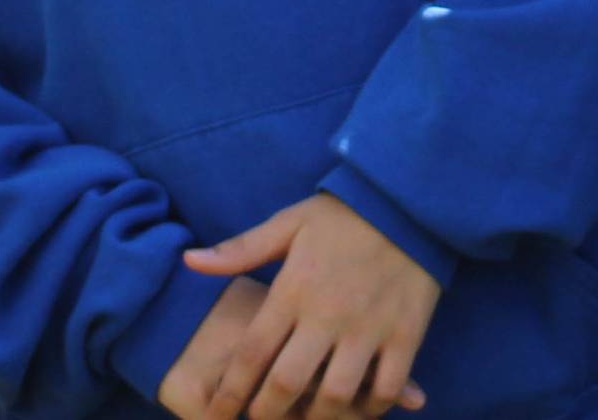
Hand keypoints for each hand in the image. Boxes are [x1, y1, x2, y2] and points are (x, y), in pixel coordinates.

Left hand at [176, 193, 436, 416]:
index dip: (231, 392)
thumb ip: (240, 249)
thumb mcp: (288, 224)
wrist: (408, 200)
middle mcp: (328, 314)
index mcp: (294, 289)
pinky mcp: (406, 333)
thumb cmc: (343, 216)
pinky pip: (387, 387)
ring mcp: (369, 327)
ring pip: (336, 395)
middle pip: (287, 384)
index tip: (219, 413)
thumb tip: (189, 261)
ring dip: (318, 418)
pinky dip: (372, 407)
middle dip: (267, 415)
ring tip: (307, 419)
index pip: (252, 353)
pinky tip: (359, 408)